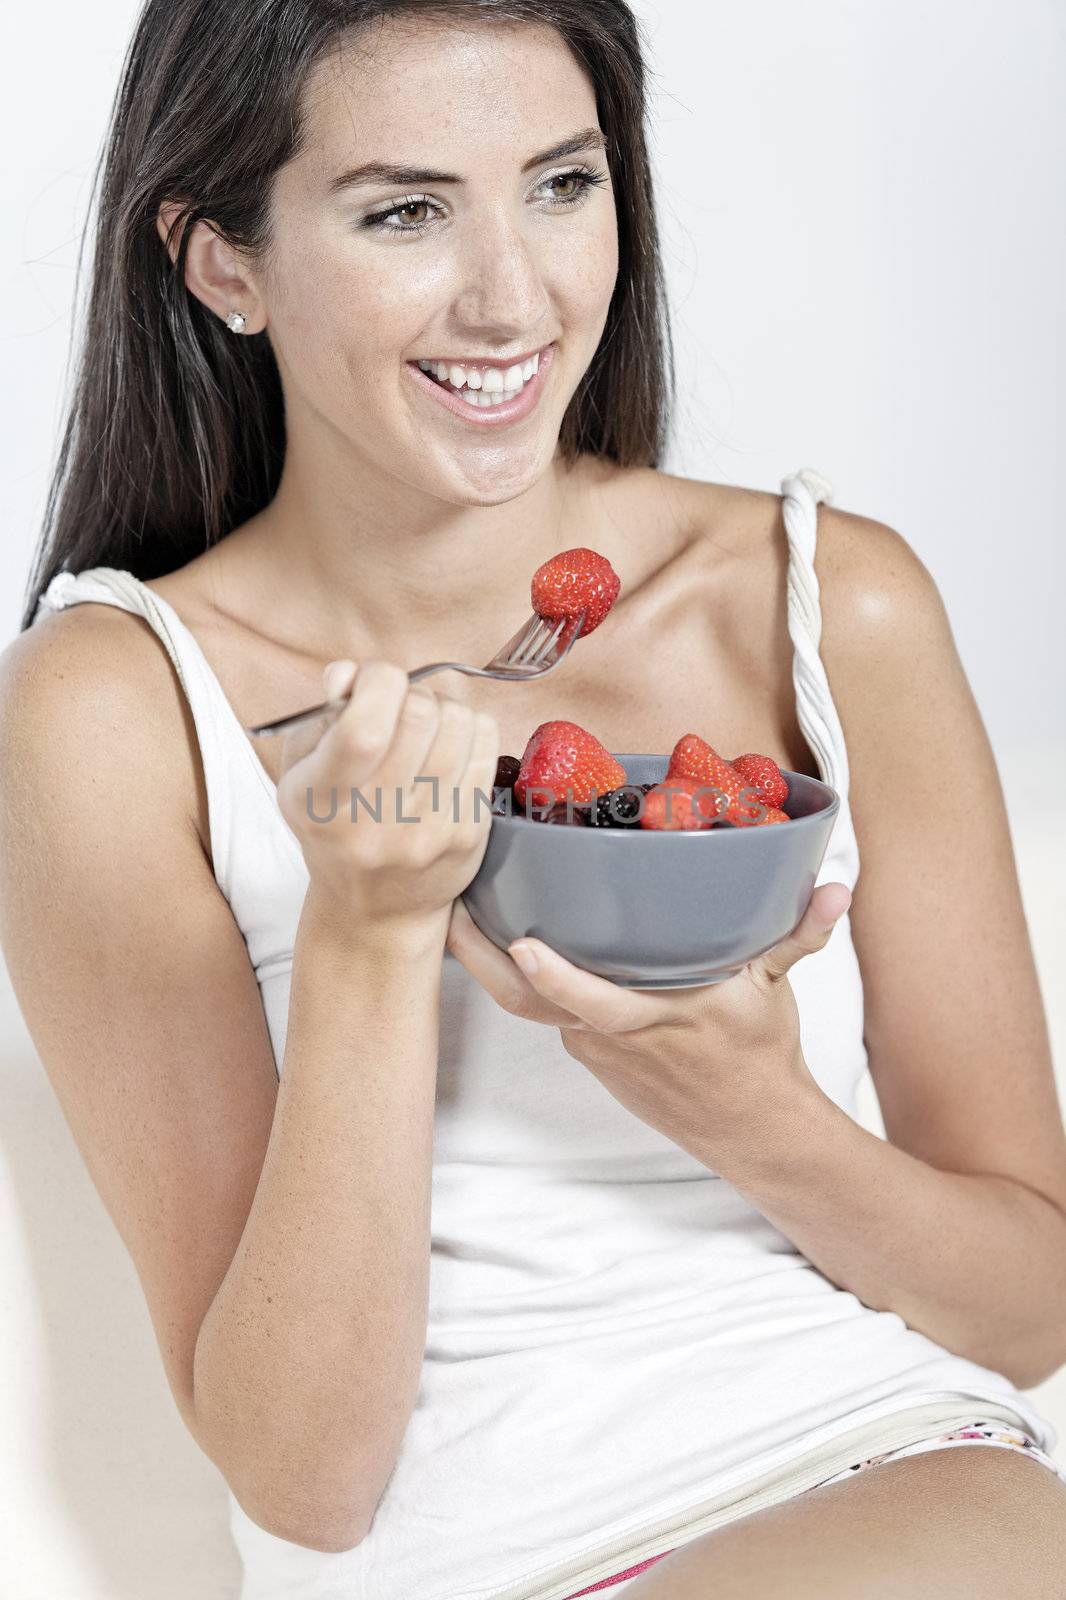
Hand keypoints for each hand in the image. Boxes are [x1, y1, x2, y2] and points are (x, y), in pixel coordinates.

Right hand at [276, 658, 498, 935]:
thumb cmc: (334, 826)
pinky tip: (450, 746)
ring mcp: (428, 831)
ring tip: (426, 728)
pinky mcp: (468, 834)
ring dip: (444, 709)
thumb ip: (321, 714)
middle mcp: (376, 822)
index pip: (364, 728)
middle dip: (411, 693)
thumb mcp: (303, 772)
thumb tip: (350, 673)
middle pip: (419, 715)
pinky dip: (470, 730)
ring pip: (459, 723)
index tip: (372, 683)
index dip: (376, 681)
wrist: (373, 909)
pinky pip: (486, 746)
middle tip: (401, 708)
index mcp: (323, 801)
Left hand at [446, 883, 851, 1169]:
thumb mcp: (781, 992)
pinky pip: (546, 1013)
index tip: (523, 942)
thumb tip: (837, 891)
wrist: (753, 1132)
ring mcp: (594, 1049)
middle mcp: (614, 1036)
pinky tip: (499, 937)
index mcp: (658, 1018)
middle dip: (478, 959)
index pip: (596, 1003)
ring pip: (528, 1007)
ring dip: (486, 964)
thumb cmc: (760, 1057)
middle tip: (442, 907)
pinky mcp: (590, 1054)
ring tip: (453, 908)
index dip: (557, 978)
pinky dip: (521, 981)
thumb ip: (800, 935)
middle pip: (528, 1004)